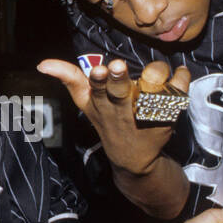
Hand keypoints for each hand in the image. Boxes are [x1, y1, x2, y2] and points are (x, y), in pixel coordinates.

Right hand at [37, 57, 190, 174]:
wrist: (135, 159)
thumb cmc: (109, 120)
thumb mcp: (86, 104)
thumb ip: (69, 79)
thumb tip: (42, 64)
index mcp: (97, 103)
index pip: (88, 91)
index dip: (94, 80)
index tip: (98, 70)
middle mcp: (117, 109)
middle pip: (117, 91)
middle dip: (118, 79)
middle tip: (119, 67)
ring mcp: (140, 115)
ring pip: (149, 89)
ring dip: (155, 74)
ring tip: (158, 71)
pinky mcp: (164, 118)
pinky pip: (177, 93)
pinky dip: (181, 78)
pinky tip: (180, 73)